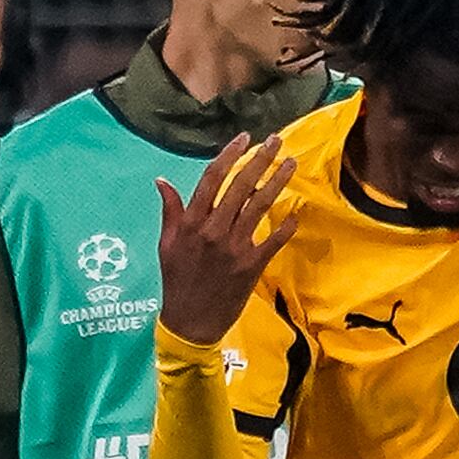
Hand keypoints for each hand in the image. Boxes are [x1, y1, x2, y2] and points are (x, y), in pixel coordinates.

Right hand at [156, 133, 299, 343]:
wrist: (190, 320)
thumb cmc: (177, 281)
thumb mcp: (166, 244)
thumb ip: (170, 211)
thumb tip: (162, 181)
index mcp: (191, 222)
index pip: (213, 178)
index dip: (230, 155)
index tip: (244, 138)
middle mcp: (213, 230)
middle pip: (240, 186)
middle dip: (260, 160)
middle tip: (276, 140)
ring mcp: (234, 247)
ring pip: (259, 207)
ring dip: (277, 183)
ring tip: (291, 164)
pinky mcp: (251, 265)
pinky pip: (273, 240)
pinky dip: (286, 226)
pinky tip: (296, 211)